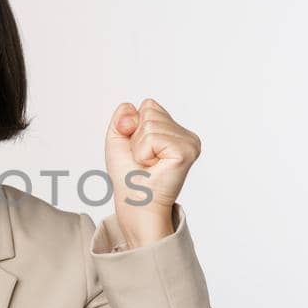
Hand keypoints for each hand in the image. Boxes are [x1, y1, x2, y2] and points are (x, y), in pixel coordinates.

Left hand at [104, 99, 201, 247]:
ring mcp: (190, 142)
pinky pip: (153, 137)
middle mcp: (186, 135)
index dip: (133, 126)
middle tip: (143, 160)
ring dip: (139, 147)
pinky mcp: (186, 151)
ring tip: (148, 164)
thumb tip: (133, 106)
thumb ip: (123, 116)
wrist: (134, 202)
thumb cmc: (128, 175)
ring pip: (150, 123)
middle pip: (149, 111)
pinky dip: (144, 153)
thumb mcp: (118, 138)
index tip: (139, 150)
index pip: (149, 105)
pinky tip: (154, 167)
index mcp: (175, 131)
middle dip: (136, 136)